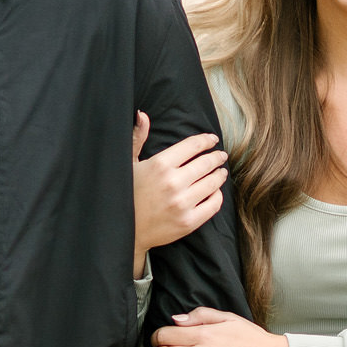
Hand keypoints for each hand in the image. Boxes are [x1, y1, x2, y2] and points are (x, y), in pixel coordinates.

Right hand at [133, 112, 226, 277]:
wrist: (125, 231)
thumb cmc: (126, 194)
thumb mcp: (129, 164)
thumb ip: (138, 138)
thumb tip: (143, 115)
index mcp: (160, 165)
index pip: (192, 146)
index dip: (206, 140)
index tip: (212, 139)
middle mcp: (173, 182)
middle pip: (206, 163)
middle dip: (216, 157)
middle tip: (221, 156)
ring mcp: (182, 203)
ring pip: (212, 183)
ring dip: (219, 175)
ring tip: (221, 172)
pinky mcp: (188, 222)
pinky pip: (213, 205)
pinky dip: (217, 196)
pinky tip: (215, 191)